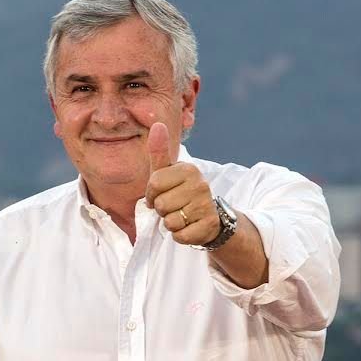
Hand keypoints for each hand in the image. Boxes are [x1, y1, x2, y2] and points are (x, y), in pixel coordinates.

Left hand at [145, 122, 221, 247]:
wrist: (209, 217)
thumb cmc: (181, 193)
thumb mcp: (168, 172)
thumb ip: (159, 152)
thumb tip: (157, 124)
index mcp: (188, 169)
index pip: (153, 184)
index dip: (152, 195)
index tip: (161, 194)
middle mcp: (200, 185)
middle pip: (161, 205)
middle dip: (162, 210)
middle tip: (175, 206)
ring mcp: (206, 205)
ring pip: (170, 222)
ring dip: (171, 223)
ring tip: (182, 216)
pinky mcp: (208, 225)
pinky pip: (179, 235)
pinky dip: (180, 235)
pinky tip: (189, 227)